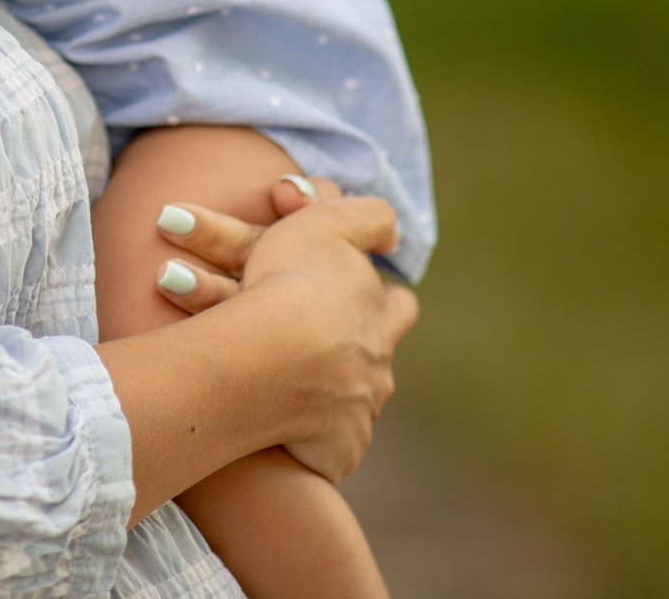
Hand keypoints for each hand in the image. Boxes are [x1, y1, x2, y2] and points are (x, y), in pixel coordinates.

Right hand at [147, 180, 417, 482]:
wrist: (269, 353)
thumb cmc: (292, 281)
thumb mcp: (330, 223)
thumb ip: (368, 217)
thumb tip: (393, 233)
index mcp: (379, 317)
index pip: (398, 306)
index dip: (383, 300)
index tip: (364, 298)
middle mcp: (378, 369)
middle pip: (382, 365)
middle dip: (363, 360)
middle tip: (327, 353)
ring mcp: (359, 416)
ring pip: (355, 408)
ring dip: (331, 401)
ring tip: (290, 394)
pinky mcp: (333, 452)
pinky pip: (327, 452)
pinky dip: (312, 445)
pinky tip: (283, 437)